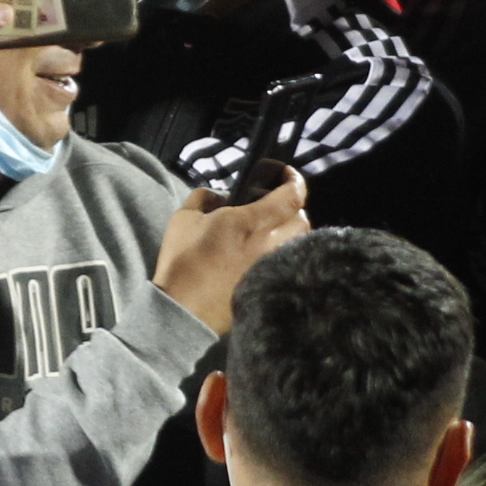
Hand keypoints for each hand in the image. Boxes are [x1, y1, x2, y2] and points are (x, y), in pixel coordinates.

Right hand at [150, 171, 307, 331]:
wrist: (184, 310)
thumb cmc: (183, 262)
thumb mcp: (184, 218)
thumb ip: (204, 197)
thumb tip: (220, 195)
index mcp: (250, 222)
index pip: (292, 196)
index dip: (295, 180)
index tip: (286, 175)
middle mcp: (269, 244)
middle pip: (302, 219)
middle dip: (293, 207)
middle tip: (276, 204)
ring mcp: (272, 266)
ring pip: (299, 242)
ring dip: (290, 230)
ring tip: (272, 230)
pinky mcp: (268, 284)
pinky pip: (287, 261)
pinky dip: (282, 252)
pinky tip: (264, 253)